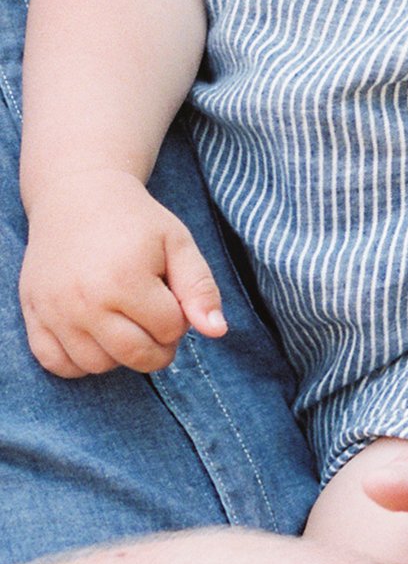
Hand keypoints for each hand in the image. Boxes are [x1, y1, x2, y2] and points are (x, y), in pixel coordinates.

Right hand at [20, 168, 226, 376]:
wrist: (77, 197)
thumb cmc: (135, 222)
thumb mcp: (177, 243)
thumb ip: (200, 288)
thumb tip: (217, 332)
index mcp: (125, 279)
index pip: (170, 329)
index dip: (179, 315)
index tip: (170, 293)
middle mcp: (85, 301)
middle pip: (137, 356)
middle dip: (158, 345)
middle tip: (155, 317)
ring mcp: (55, 311)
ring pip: (99, 366)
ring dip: (120, 354)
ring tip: (125, 320)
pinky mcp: (33, 315)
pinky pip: (59, 365)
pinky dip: (80, 361)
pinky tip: (95, 334)